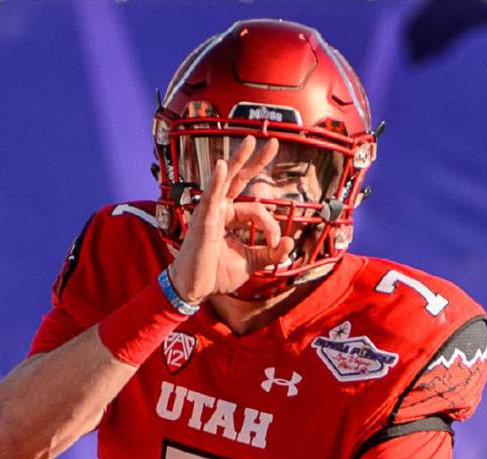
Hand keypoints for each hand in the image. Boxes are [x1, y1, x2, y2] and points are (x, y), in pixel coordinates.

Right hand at [168, 135, 294, 302]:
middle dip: (255, 161)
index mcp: (229, 217)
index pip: (257, 210)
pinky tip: (221, 166)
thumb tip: (291, 242)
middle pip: (239, 179)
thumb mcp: (251, 262)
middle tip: (273, 142)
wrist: (195, 289)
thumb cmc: (216, 275)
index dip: (271, 225)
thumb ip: (271, 253)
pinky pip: (210, 197)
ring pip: (225, 180)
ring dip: (238, 160)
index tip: (276, 244)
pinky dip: (215, 181)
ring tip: (250, 141)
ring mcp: (209, 212)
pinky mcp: (202, 221)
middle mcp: (219, 210)